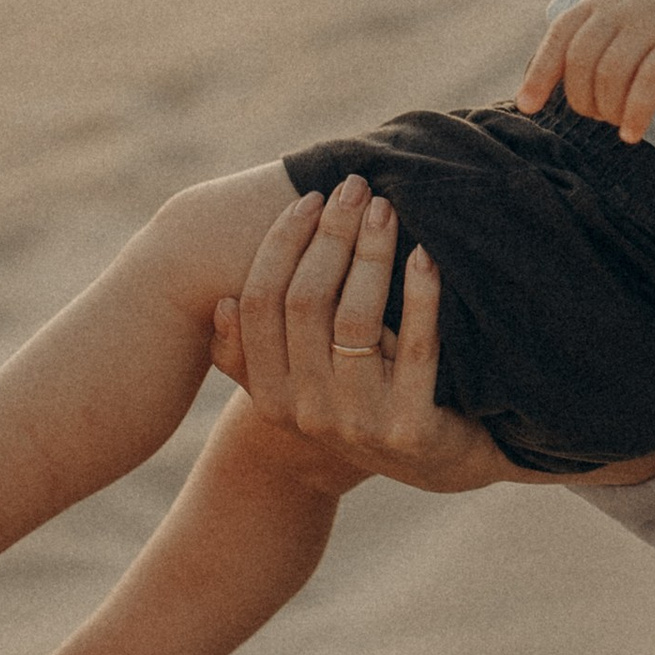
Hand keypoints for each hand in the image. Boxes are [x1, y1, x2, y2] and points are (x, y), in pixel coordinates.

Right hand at [207, 180, 513, 493]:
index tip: (311, 198)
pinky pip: (413, 348)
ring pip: (354, 320)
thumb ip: (254, 352)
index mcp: (272, 394)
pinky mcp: (411, 431)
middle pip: (305, 303)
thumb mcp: (301, 381)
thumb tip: (221, 304)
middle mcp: (307, 410)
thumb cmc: (360, 400)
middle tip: (355, 188)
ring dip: (370, 254)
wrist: (433, 466)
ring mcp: (359, 424)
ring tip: (387, 210)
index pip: (259, 304)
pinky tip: (425, 256)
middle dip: (330, 236)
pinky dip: (419, 295)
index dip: (282, 244)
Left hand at [516, 0, 654, 146]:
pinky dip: (635, 114)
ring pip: (612, 74)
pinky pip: (649, 85)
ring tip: (618, 122)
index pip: (560, 33)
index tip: (529, 106)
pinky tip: (634, 132)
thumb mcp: (622, 15)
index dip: (540, 73)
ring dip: (608, 109)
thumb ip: (588, 38)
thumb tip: (538, 83)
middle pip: (582, 59)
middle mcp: (625, 4)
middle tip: (596, 115)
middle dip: (581, 98)